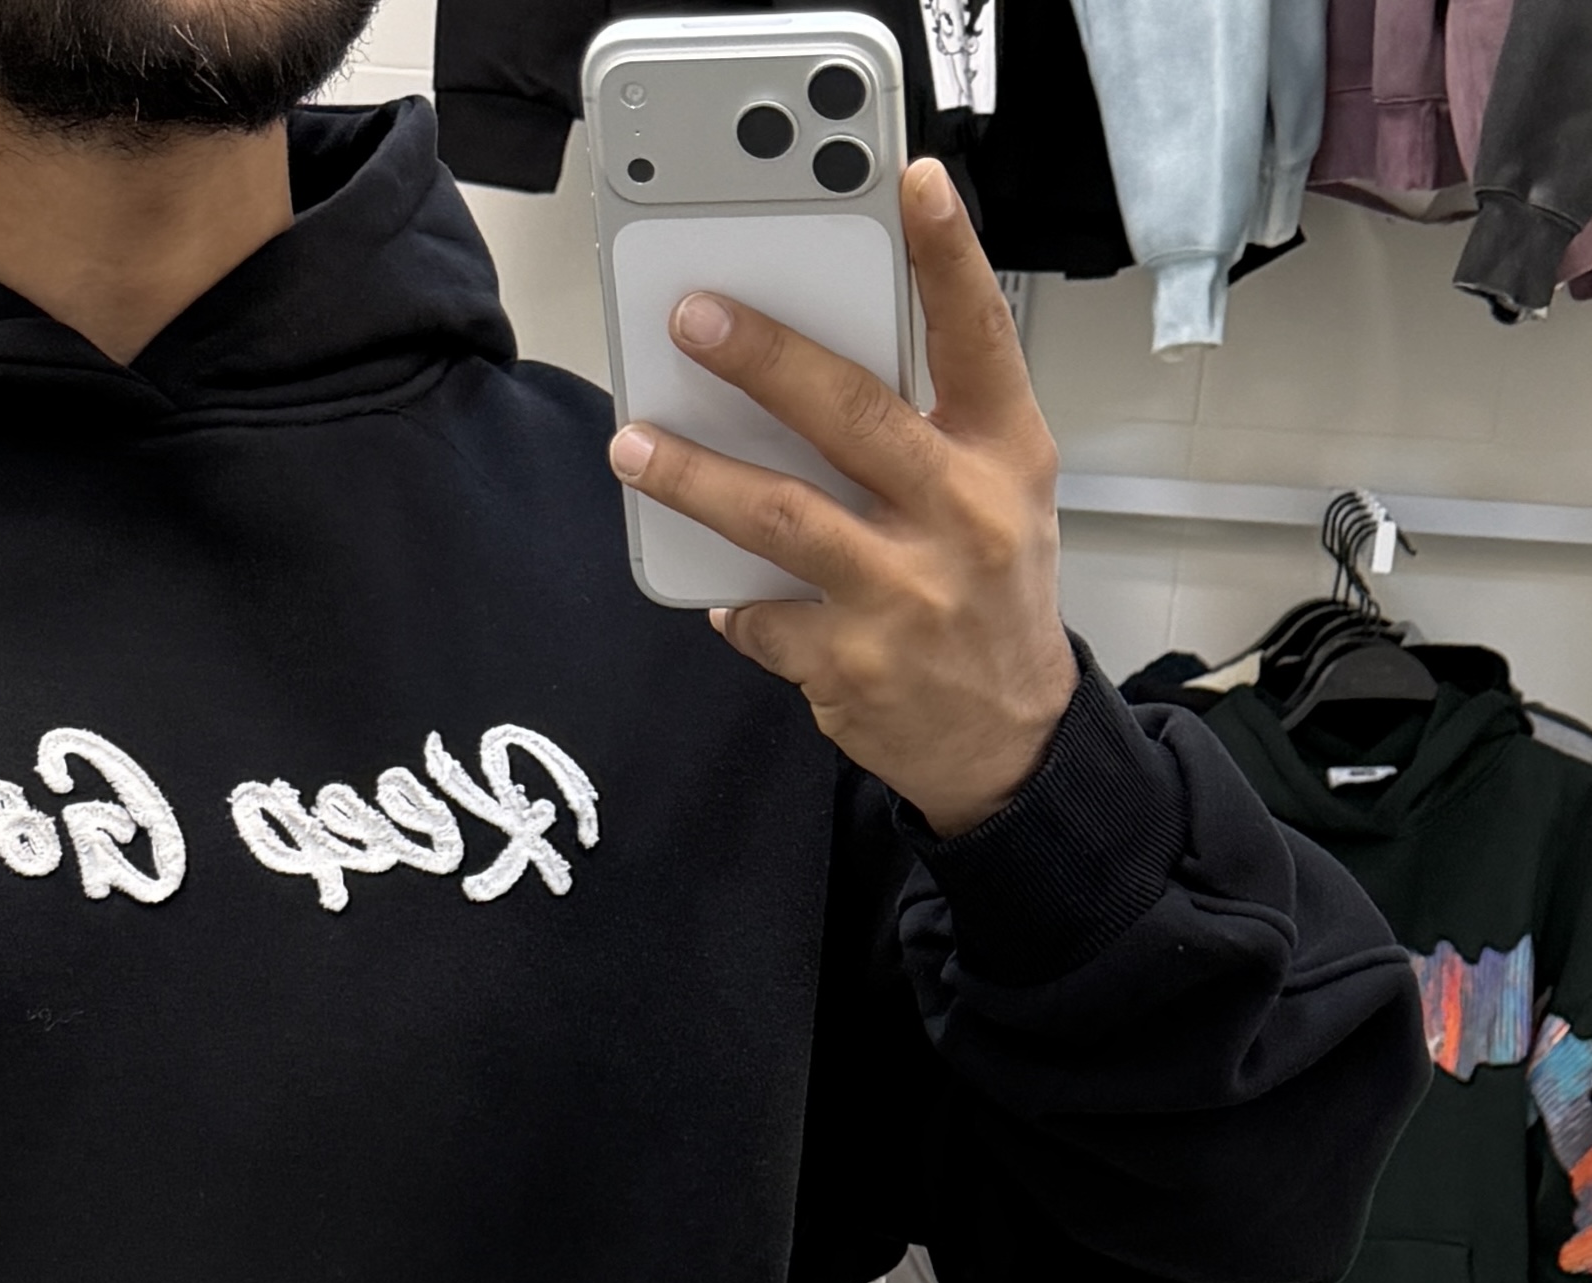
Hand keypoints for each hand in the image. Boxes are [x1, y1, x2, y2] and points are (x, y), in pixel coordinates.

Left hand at [609, 159, 1076, 835]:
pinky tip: (718, 589)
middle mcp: (960, 514)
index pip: (978, 335)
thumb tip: (812, 366)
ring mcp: (904, 592)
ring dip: (695, 477)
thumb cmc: (991, 592)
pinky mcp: (851, 662)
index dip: (948, 254)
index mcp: (1004, 453)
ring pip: (780, 516)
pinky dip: (731, 600)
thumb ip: (934, 426)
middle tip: (693, 318)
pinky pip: (761, 614)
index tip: (913, 183)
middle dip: (762, 358)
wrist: (1008, 738)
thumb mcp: (1001, 493)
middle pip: (849, 415)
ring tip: (635, 445)